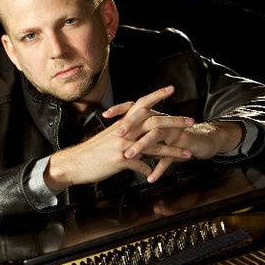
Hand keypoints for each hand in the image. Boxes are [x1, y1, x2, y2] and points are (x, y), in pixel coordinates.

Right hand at [44, 87, 193, 190]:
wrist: (74, 163)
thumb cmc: (91, 152)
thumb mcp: (108, 140)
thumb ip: (124, 137)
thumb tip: (134, 138)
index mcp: (122, 123)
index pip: (141, 104)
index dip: (156, 95)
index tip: (171, 89)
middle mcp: (124, 131)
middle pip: (154, 122)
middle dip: (175, 122)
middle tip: (191, 121)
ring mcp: (123, 144)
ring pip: (154, 145)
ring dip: (172, 150)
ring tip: (187, 154)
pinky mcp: (121, 160)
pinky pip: (142, 165)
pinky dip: (150, 171)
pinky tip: (155, 175)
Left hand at [104, 87, 244, 181]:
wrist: (201, 142)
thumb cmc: (174, 139)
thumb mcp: (155, 134)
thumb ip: (139, 134)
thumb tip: (117, 137)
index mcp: (154, 115)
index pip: (135, 108)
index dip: (121, 109)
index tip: (105, 114)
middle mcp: (163, 121)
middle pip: (145, 118)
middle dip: (131, 125)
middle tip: (117, 134)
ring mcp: (173, 132)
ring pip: (156, 136)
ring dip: (142, 146)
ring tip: (130, 156)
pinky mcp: (182, 144)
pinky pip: (169, 157)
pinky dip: (159, 168)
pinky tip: (150, 178)